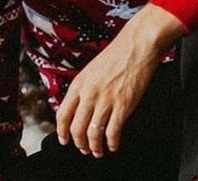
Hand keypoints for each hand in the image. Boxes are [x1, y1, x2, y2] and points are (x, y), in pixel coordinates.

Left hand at [55, 3, 183, 157]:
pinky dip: (112, 143)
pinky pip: (113, 132)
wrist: (135, 47)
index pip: (62, 114)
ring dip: (94, 147)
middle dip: (79, 144)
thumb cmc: (115, 55)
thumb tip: (79, 108)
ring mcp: (105, 101)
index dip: (62, 132)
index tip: (64, 140)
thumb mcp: (90, 70)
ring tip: (98, 151)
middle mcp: (89, 94)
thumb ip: (83, 89)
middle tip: (83, 149)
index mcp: (78, 84)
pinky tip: (113, 145)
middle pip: (76, 128)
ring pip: (93, 134)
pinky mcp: (123, 106)